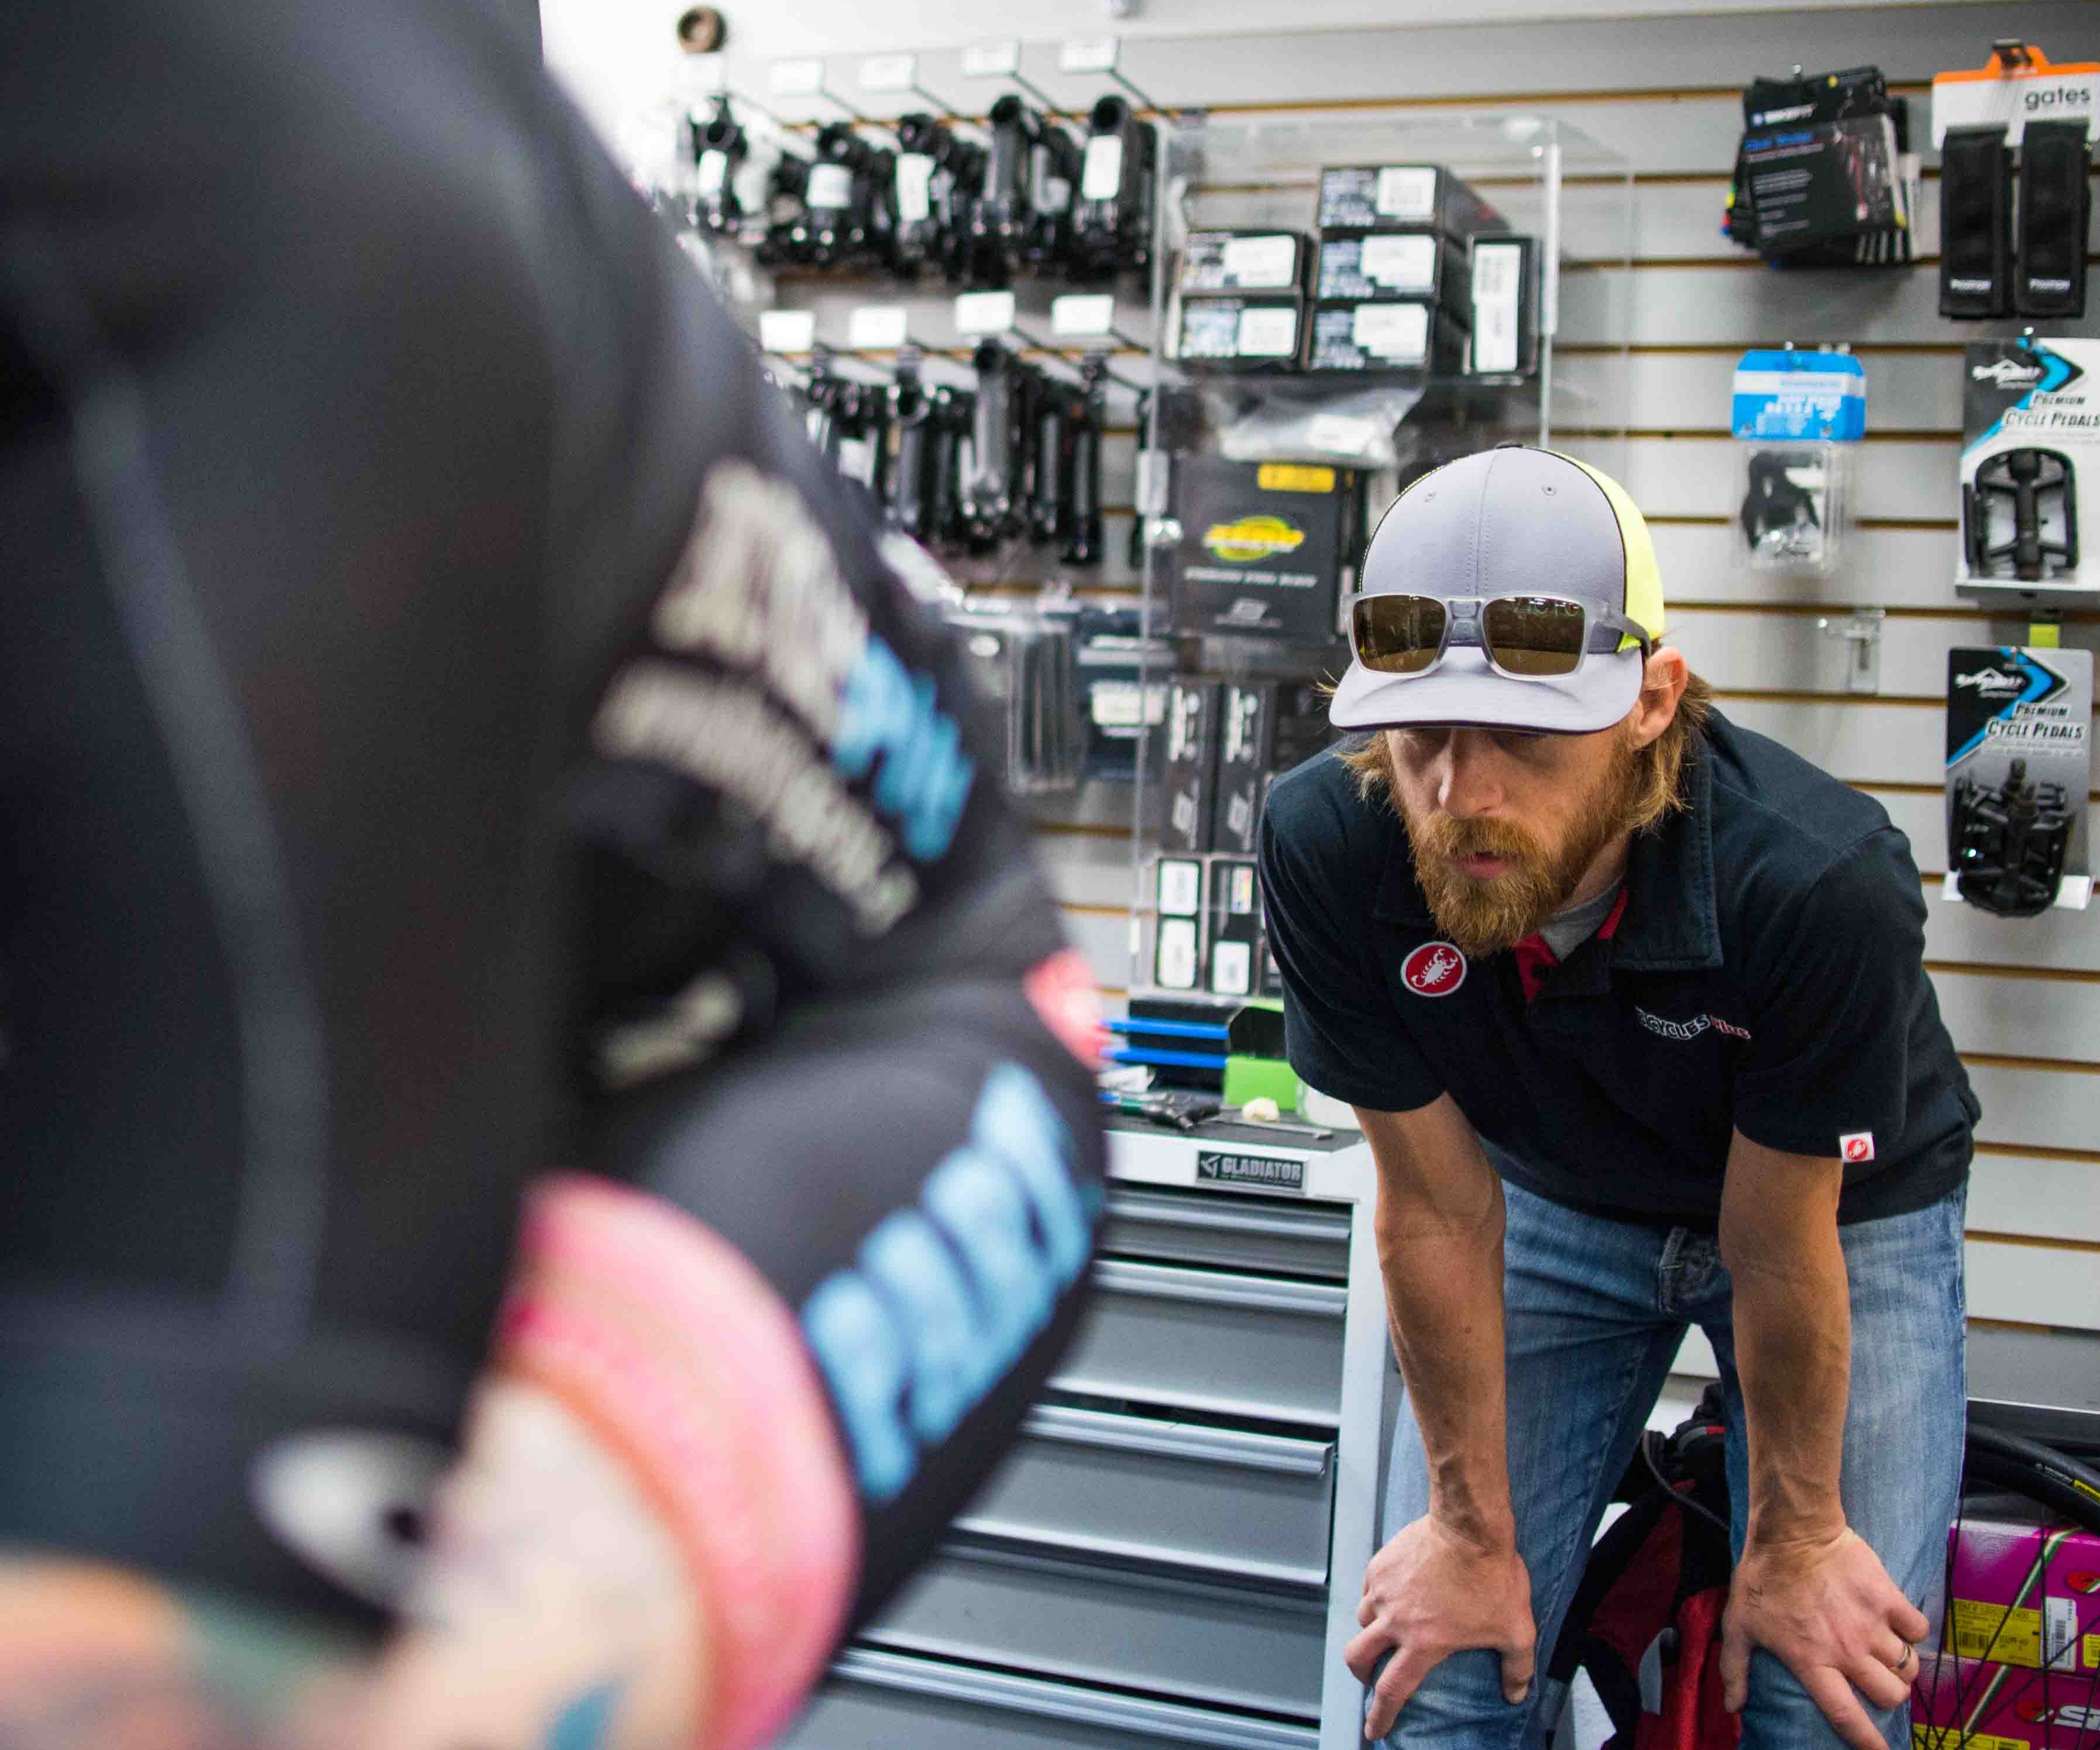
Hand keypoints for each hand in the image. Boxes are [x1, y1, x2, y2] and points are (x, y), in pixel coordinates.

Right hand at [1345, 1516, 1534, 1740]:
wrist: (1469, 1526)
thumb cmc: (1492, 1576)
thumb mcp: (1515, 1629)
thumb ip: (1517, 1667)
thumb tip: (1516, 1694)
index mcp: (1423, 1644)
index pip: (1392, 1690)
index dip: (1380, 1715)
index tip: (1373, 1730)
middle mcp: (1395, 1620)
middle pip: (1357, 1657)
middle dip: (1361, 1673)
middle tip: (1370, 1677)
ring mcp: (1384, 1590)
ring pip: (1361, 1619)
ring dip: (1369, 1631)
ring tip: (1386, 1630)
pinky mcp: (1381, 1564)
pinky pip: (1369, 1588)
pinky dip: (1375, 1598)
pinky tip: (1392, 1594)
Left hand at [1721, 1525, 1929, 1749]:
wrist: (1792, 1531)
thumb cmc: (1762, 1578)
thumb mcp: (1739, 1624)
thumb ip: (1735, 1668)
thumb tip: (1733, 1707)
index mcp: (1812, 1661)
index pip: (1846, 1716)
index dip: (1867, 1742)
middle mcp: (1847, 1651)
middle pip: (1888, 1696)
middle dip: (1887, 1697)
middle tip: (1876, 1683)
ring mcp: (1871, 1625)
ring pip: (1907, 1667)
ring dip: (1901, 1669)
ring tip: (1889, 1659)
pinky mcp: (1889, 1599)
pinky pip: (1918, 1629)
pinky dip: (1913, 1632)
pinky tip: (1900, 1626)